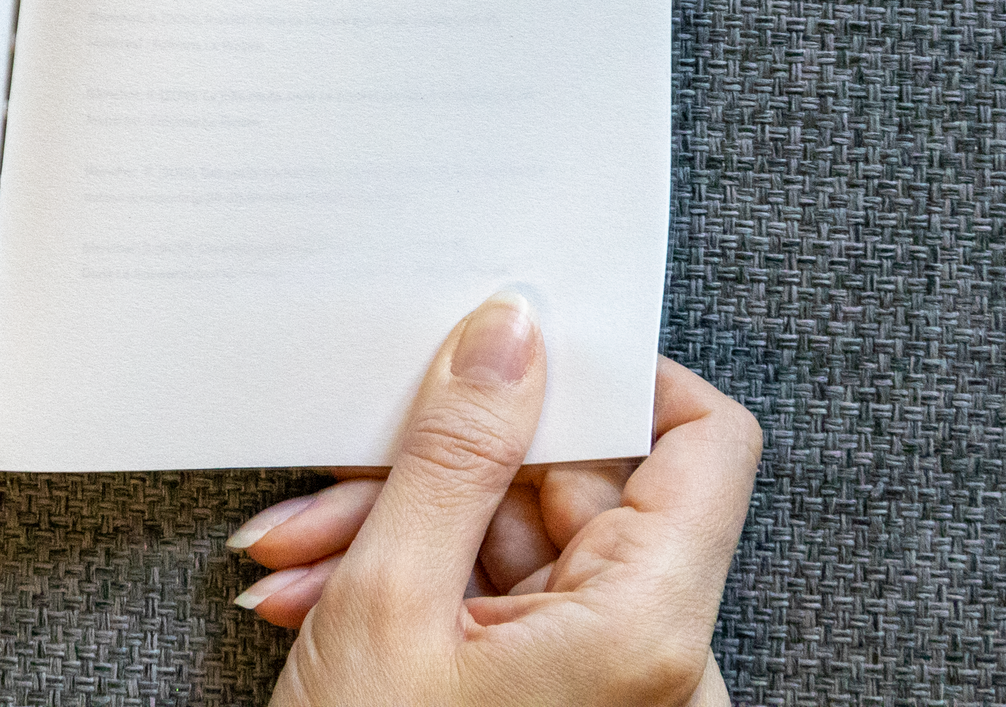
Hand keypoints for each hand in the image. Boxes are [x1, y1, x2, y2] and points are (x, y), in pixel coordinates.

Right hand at [228, 295, 759, 706]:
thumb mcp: (389, 598)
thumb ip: (454, 451)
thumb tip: (512, 335)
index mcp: (650, 627)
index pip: (705, 441)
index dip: (618, 376)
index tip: (523, 347)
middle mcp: (658, 660)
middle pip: (581, 491)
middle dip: (442, 471)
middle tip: (339, 475)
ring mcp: (611, 687)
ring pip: (521, 546)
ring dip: (400, 533)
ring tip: (300, 556)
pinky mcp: (561, 703)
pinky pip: (502, 606)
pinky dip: (413, 589)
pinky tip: (320, 595)